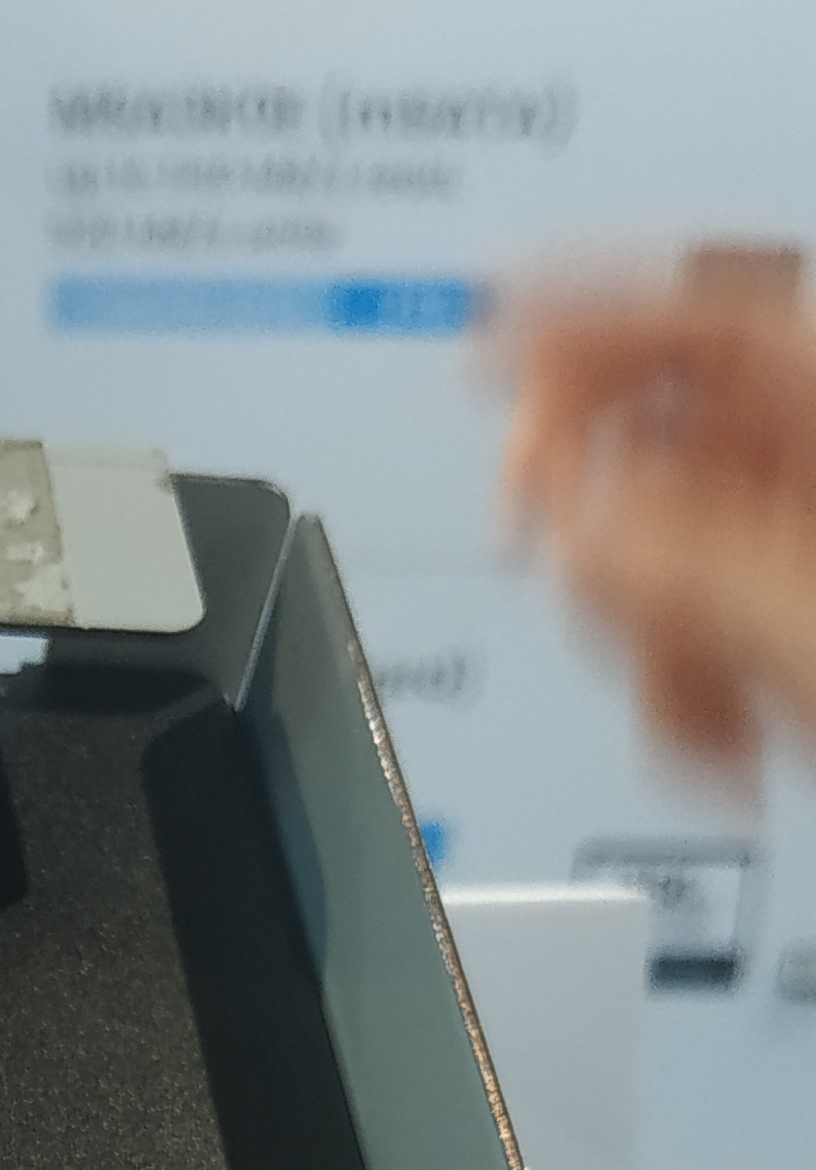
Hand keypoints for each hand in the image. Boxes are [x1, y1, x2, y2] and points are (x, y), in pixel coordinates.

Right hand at [503, 286, 815, 774]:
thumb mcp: (814, 633)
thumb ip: (700, 567)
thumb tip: (581, 522)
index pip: (707, 325)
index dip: (588, 319)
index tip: (494, 338)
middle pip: (663, 453)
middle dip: (613, 544)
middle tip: (579, 580)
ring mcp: (802, 562)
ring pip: (658, 566)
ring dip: (649, 654)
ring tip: (704, 721)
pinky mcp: (787, 637)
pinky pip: (689, 641)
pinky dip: (682, 698)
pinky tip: (724, 742)